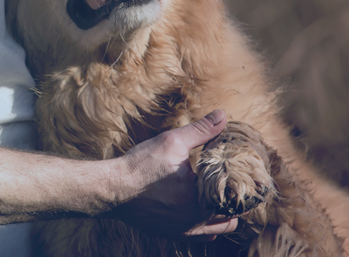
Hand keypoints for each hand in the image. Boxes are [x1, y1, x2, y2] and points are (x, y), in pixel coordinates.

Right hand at [105, 110, 238, 240]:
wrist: (111, 189)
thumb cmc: (140, 165)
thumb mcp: (171, 142)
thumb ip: (200, 131)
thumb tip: (222, 115)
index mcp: (202, 200)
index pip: (235, 198)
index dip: (237, 185)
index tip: (234, 173)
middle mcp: (196, 222)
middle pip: (230, 217)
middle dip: (229, 202)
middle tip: (221, 183)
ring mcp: (183, 231)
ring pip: (216, 230)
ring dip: (218, 215)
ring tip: (209, 196)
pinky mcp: (170, 234)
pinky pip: (198, 234)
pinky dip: (202, 222)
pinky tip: (193, 205)